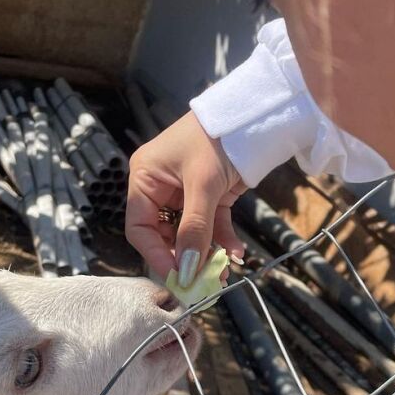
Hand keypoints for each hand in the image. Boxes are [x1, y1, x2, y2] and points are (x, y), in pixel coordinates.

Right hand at [125, 111, 246, 286]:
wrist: (256, 113)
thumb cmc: (217, 138)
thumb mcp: (202, 185)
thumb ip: (194, 229)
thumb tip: (186, 269)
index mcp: (144, 179)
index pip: (139, 228)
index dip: (155, 255)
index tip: (175, 277)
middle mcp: (160, 188)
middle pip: (164, 236)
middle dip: (184, 259)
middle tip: (201, 282)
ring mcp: (185, 193)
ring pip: (190, 234)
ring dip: (206, 254)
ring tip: (223, 274)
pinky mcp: (210, 196)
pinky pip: (212, 226)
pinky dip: (222, 240)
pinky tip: (235, 254)